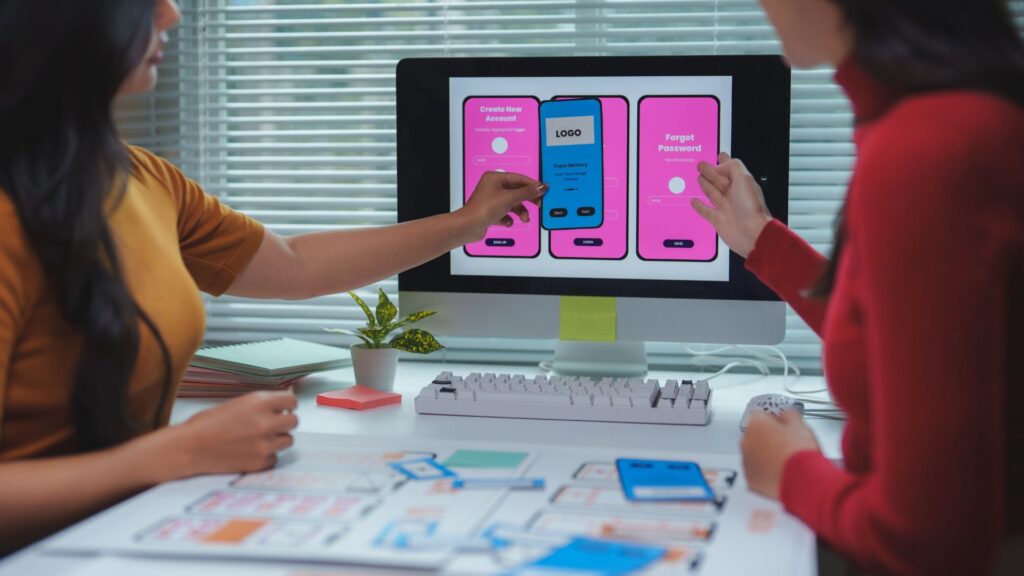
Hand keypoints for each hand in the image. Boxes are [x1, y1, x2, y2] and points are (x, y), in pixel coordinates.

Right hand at [173, 391, 297, 476]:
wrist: (190, 447)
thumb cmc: (207, 425)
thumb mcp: (237, 404)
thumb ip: (261, 405)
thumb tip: (281, 406)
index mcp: (259, 402)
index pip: (292, 401)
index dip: (288, 405)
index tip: (285, 409)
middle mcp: (265, 422)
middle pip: (294, 421)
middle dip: (284, 423)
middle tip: (272, 426)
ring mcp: (264, 443)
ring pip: (288, 441)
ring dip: (277, 440)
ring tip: (259, 440)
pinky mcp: (259, 462)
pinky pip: (274, 458)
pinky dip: (266, 456)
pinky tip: (250, 452)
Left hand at [458, 171, 546, 242]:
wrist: (469, 226)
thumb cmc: (483, 209)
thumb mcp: (510, 198)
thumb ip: (527, 193)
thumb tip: (540, 187)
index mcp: (495, 178)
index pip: (519, 178)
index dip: (532, 184)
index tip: (543, 190)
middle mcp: (492, 187)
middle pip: (516, 191)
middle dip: (527, 200)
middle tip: (538, 204)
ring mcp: (491, 200)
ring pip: (512, 204)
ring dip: (520, 211)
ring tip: (524, 218)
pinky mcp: (490, 212)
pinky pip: (505, 213)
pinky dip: (508, 218)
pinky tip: (507, 222)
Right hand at [692, 152, 772, 257]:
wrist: (752, 234)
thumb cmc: (751, 209)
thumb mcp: (744, 178)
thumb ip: (732, 167)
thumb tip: (719, 166)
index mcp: (742, 183)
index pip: (731, 168)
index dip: (723, 161)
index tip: (717, 155)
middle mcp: (734, 194)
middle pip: (718, 179)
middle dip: (710, 171)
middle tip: (701, 165)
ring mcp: (726, 207)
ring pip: (712, 192)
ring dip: (705, 184)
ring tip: (698, 178)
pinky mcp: (718, 220)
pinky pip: (706, 211)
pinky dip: (699, 206)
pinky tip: (694, 201)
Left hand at [740, 410, 819, 499]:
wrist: (803, 482)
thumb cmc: (800, 454)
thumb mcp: (800, 425)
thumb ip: (789, 414)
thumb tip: (786, 414)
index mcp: (756, 424)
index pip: (762, 415)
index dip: (776, 421)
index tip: (784, 426)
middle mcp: (746, 442)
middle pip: (757, 435)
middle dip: (769, 438)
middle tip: (787, 445)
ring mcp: (747, 462)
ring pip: (755, 454)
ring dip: (766, 455)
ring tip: (786, 461)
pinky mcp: (751, 480)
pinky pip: (757, 471)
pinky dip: (766, 472)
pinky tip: (781, 473)